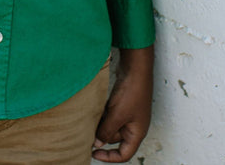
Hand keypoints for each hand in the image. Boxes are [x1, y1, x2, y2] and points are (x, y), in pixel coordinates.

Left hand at [92, 46, 153, 161]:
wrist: (135, 69)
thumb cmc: (132, 92)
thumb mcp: (117, 115)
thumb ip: (107, 131)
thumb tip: (97, 143)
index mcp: (137, 133)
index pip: (125, 154)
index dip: (110, 157)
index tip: (94, 153)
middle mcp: (134, 126)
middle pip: (116, 140)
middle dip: (102, 137)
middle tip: (87, 135)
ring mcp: (128, 115)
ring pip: (111, 127)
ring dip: (101, 125)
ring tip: (88, 122)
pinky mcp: (122, 105)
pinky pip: (110, 116)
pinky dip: (102, 116)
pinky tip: (93, 111)